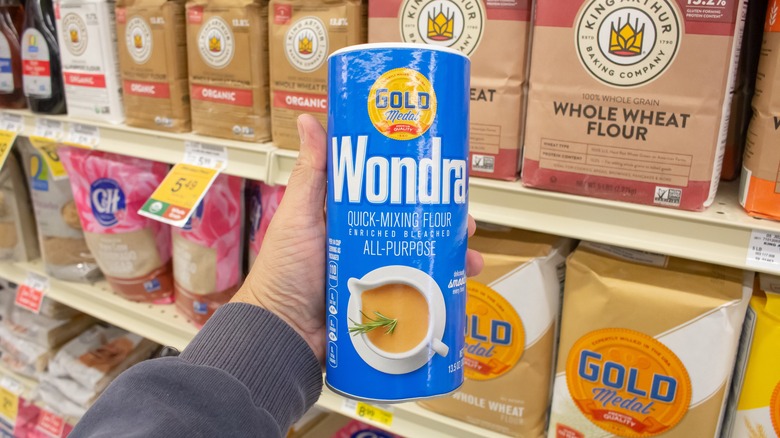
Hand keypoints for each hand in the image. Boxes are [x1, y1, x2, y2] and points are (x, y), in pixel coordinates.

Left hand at [233, 114, 483, 361]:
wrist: (282, 333)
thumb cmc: (284, 270)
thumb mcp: (298, 215)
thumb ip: (311, 172)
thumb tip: (308, 120)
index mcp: (347, 217)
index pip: (391, 194)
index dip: (418, 186)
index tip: (444, 176)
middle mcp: (366, 242)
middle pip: (414, 226)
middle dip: (444, 223)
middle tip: (467, 221)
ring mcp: (377, 274)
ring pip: (423, 259)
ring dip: (450, 257)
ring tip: (471, 258)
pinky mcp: (383, 305)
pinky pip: (418, 294)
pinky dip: (440, 289)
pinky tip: (459, 286)